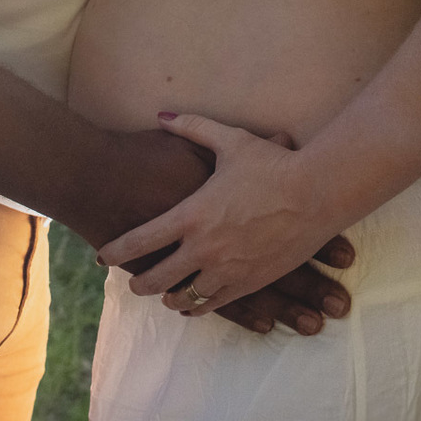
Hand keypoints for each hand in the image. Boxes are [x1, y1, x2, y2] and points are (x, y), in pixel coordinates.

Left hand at [97, 112, 348, 318]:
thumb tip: (163, 114)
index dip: (116, 249)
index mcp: (193, 214)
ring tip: (164, 294)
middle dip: (139, 282)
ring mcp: (227, 269)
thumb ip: (192, 127)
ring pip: (184, 298)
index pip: (141, 240)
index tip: (102, 254)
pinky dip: (200, 305)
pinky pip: (215, 304)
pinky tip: (195, 303)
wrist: (318, 193)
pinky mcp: (250, 282)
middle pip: (157, 278)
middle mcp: (205, 247)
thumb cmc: (274, 164)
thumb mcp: (230, 141)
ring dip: (169, 298)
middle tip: (133, 281)